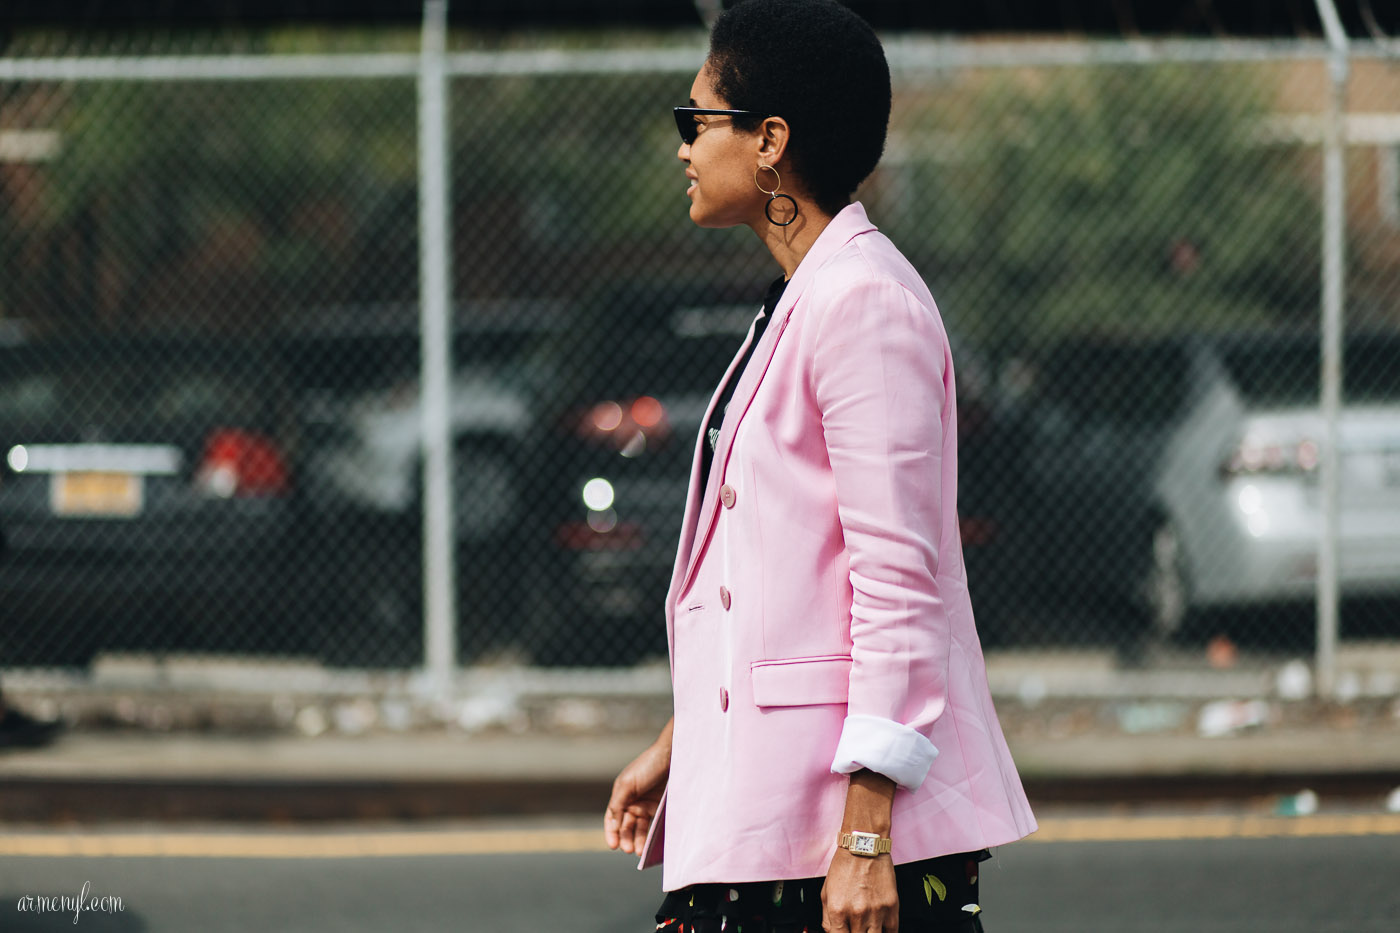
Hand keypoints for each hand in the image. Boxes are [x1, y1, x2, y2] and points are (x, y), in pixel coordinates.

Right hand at [603, 718, 671, 854]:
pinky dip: (650, 835)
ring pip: (639, 827)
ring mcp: (647, 804)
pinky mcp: (661, 807)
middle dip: (625, 838)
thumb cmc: (648, 765)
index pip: (612, 818)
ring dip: (637, 840)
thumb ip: (618, 805)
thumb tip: (612, 826)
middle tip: (629, 850)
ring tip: (639, 851)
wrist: (674, 754)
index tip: (613, 846)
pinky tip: (650, 845)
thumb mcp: (628, 784)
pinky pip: (653, 824)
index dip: (611, 832)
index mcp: (621, 794)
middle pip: (626, 825)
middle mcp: (633, 801)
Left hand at [821, 849, 898, 932]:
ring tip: (867, 928)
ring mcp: (876, 911)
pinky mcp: (892, 907)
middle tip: (856, 928)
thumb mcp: (826, 892)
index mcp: (837, 911)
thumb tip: (832, 932)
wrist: (864, 847)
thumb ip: (827, 918)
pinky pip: (892, 932)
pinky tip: (880, 928)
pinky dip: (886, 932)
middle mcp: (857, 913)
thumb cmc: (844, 866)